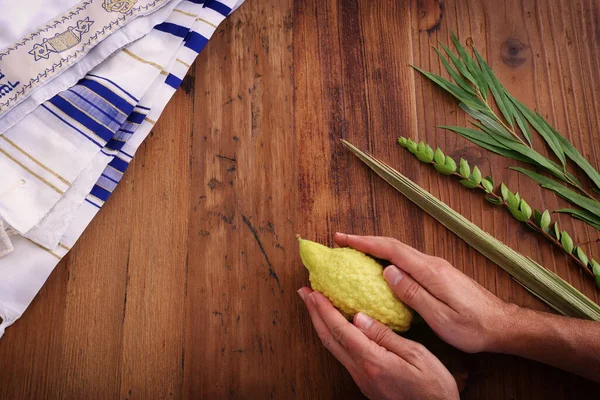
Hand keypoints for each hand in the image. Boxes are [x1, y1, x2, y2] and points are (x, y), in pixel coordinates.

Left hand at [298, 287, 458, 399]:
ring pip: (333, 348)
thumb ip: (386, 336)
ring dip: (321, 324)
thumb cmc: (434, 387)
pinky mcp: (365, 382)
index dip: (325, 309)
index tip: (313, 292)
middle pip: (329, 338)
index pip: (341, 330)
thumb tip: (359, 317)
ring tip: (314, 306)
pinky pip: (342, 354)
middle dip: (314, 314)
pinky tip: (336, 326)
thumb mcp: (417, 355)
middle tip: (303, 293)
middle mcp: (360, 371)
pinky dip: (333, 335)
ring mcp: (361, 378)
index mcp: (372, 361)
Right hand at [334, 233, 514, 353]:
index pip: (391, 250)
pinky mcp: (440, 274)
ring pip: (400, 253)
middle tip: (342, 242)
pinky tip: (381, 269)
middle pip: (393, 246)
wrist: (503, 325)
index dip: (364, 242)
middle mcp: (432, 263)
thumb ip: (413, 293)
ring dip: (377, 250)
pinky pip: (408, 261)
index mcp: (430, 271)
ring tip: (355, 254)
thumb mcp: (440, 316)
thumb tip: (387, 271)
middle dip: (366, 242)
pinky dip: (389, 259)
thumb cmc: (473, 326)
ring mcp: (437, 267)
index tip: (342, 238)